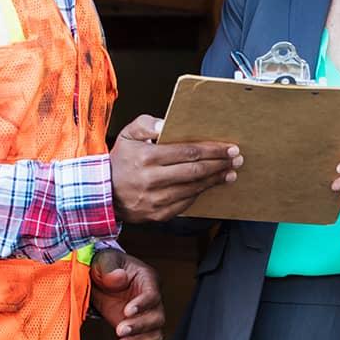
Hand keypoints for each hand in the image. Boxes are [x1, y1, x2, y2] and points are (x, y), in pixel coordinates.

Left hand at [90, 250, 164, 339]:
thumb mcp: (104, 261)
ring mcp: (146, 315)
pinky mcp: (138, 329)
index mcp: (147, 279)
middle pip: (157, 317)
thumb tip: (119, 277)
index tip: (127, 311)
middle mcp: (152, 299)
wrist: (99, 280)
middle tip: (120, 329)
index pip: (152, 294)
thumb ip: (110, 268)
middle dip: (140, 326)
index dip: (143, 304)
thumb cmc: (105, 266)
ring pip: (155, 333)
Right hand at [110, 115, 241, 223]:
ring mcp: (155, 200)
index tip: (229, 147)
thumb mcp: (126, 135)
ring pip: (193, 189)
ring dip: (214, 181)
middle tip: (236, 159)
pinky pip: (185, 204)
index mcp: (146, 158)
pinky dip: (199, 194)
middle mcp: (151, 180)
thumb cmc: (119, 161)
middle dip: (219, 164)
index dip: (211, 150)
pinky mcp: (157, 214)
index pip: (187, 152)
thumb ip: (145, 124)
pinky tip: (209, 186)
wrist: (102, 194)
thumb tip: (165, 124)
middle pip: (195, 172)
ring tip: (229, 172)